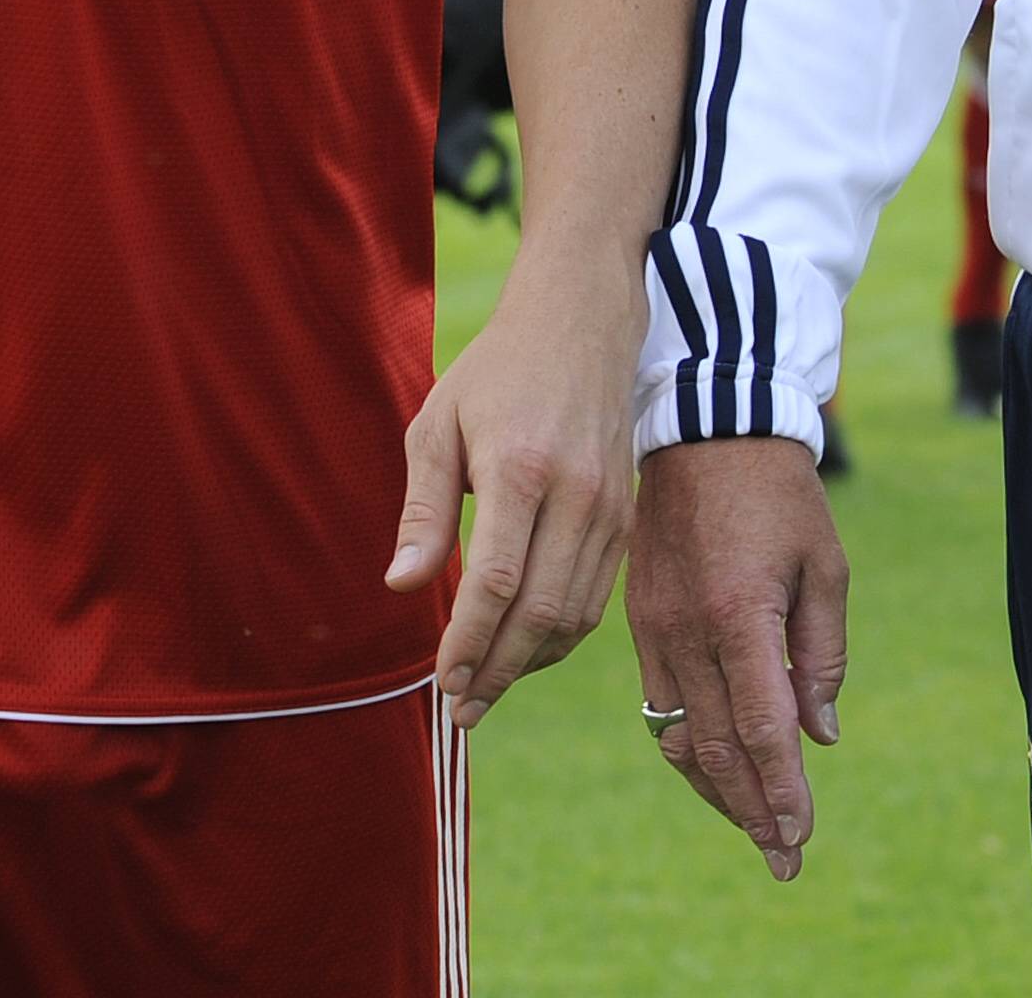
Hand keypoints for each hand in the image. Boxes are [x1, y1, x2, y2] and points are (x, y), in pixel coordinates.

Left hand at [386, 266, 643, 730]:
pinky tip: (525, 649)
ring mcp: (610, 508)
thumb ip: (424, 508)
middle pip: (540, 614)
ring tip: (485, 689)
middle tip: (460, 709)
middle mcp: (576, 494)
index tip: (441, 682)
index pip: (496, 583)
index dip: (468, 644)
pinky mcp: (627, 517)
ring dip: (529, 664)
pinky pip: (597, 597)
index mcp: (521, 469)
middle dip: (496, 672)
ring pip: (575, 615)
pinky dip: (560, 636)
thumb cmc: (497, 372)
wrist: (583, 323)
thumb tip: (404, 584)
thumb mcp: (438, 424)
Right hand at [626, 433, 848, 881]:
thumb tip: (819, 735)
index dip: (782, 793)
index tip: (801, 838)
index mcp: (738, 617)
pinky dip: (687, 747)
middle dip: (752, 813)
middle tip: (784, 859)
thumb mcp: (824, 567)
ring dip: (717, 791)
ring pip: (678, 737)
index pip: (762, 731)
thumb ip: (822, 654)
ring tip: (754, 828)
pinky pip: (658, 704)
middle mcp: (686, 634)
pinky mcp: (638, 623)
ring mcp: (654, 631)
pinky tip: (715, 768)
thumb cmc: (780, 494)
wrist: (703, 428)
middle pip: (717, 750)